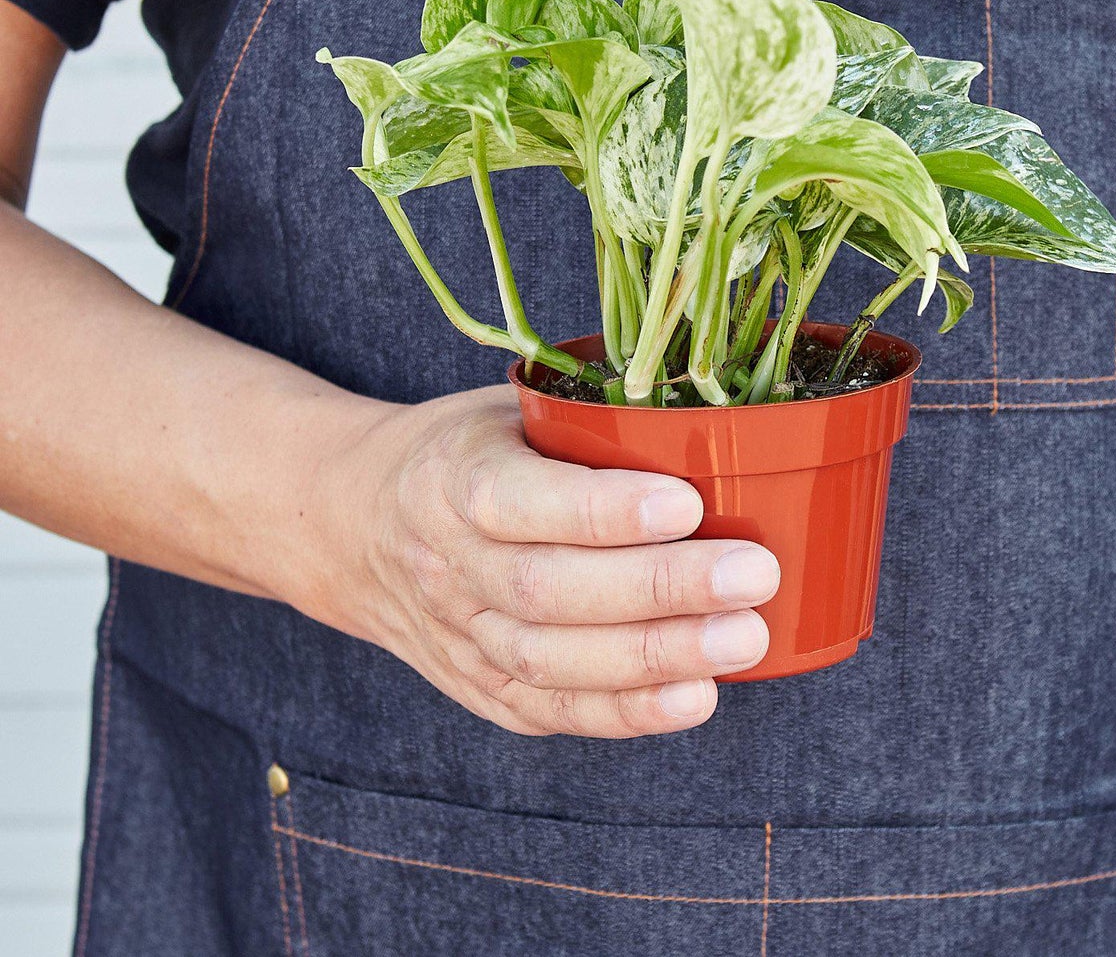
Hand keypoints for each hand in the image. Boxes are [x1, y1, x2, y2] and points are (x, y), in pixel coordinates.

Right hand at [304, 385, 778, 737]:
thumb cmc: (469, 450)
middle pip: (547, 590)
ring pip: (550, 660)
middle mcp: (446, 562)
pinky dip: (625, 712)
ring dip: (655, 657)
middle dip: (659, 589)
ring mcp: (456, 634)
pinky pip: (550, 709)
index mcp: (449, 477)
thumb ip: (587, 423)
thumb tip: (719, 425)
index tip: (687, 502)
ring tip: (743, 638)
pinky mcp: (476, 687)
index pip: (519, 500)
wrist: (355, 524)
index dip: (602, 509)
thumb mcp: (508, 409)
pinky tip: (695, 697)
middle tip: (753, 576)